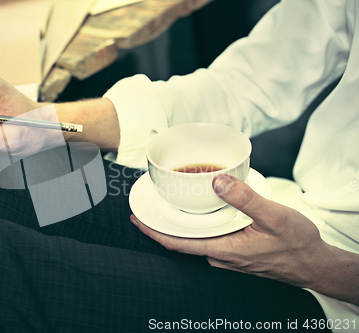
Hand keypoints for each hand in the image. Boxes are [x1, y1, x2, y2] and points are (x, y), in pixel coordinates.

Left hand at [131, 175, 328, 287]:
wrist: (313, 263)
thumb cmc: (296, 244)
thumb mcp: (274, 217)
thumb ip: (245, 199)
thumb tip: (217, 182)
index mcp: (223, 250)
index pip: (176, 244)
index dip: (153, 232)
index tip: (137, 219)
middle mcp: (220, 256)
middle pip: (181, 241)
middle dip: (162, 224)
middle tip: (149, 204)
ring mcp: (227, 256)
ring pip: (195, 239)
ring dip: (181, 223)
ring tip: (171, 202)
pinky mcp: (234, 252)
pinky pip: (208, 239)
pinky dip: (199, 225)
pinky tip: (202, 210)